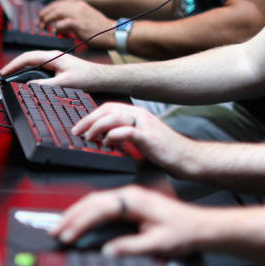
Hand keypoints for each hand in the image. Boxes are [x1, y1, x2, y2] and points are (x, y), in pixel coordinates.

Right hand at [0, 49, 92, 86]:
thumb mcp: (64, 83)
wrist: (99, 77)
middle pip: (26, 59)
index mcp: (52, 56)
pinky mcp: (55, 66)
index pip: (27, 58)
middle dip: (13, 66)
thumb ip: (45, 84)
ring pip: (31, 63)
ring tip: (10, 77)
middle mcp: (51, 56)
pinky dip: (28, 72)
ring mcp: (53, 60)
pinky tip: (24, 79)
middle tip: (2, 76)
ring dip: (20, 69)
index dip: (13, 65)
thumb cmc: (86, 77)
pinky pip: (37, 67)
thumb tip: (29, 86)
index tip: (3, 72)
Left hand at [38, 0, 114, 46]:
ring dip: (46, 21)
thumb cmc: (100, 29)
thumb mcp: (85, 18)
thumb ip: (72, 18)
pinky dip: (56, 28)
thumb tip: (59, 25)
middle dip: (43, 15)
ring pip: (55, 13)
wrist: (113, 33)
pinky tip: (55, 33)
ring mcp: (78, 14)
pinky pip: (61, 24)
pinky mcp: (79, 24)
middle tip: (39, 25)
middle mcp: (77, 6)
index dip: (47, 11)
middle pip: (53, 7)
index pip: (57, 3)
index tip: (42, 19)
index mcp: (78, 4)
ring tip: (43, 28)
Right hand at [51, 185, 212, 255]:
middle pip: (91, 202)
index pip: (97, 210)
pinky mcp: (129, 203)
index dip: (79, 223)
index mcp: (133, 201)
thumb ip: (130, 247)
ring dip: (75, 214)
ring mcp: (128, 197)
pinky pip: (101, 205)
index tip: (66, 236)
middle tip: (53, 231)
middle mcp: (129, 195)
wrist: (202, 227)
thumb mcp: (158, 244)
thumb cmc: (184, 232)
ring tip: (60, 227)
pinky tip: (78, 221)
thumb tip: (107, 251)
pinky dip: (86, 213)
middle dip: (70, 217)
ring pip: (94, 202)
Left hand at [71, 103, 199, 176]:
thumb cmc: (164, 152)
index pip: (108, 107)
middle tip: (76, 132)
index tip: (78, 127)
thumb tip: (102, 143)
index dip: (90, 116)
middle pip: (107, 109)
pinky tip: (107, 144)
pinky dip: (113, 136)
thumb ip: (123, 138)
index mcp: (137, 114)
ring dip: (96, 127)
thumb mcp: (140, 141)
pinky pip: (126, 131)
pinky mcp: (150, 137)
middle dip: (88, 119)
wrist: (188, 158)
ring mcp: (146, 124)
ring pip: (114, 117)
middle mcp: (140, 115)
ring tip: (88, 137)